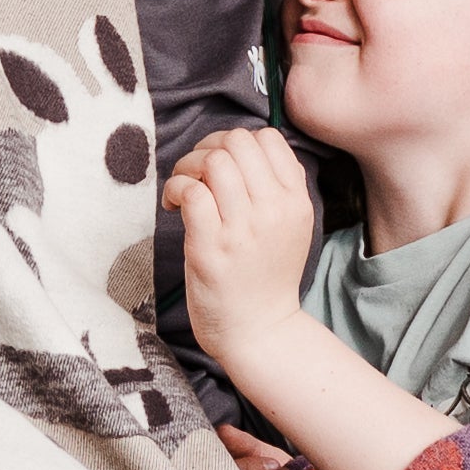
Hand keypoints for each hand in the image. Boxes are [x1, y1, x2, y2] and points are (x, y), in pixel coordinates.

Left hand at [164, 124, 318, 366]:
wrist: (259, 330)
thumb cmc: (266, 275)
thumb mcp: (292, 227)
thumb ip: (279, 187)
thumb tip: (245, 146)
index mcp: (296, 201)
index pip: (268, 139)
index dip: (236, 142)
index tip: (221, 166)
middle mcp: (273, 210)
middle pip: (237, 142)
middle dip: (207, 149)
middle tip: (197, 175)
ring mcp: (243, 229)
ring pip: (213, 161)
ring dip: (188, 167)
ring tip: (185, 191)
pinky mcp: (211, 247)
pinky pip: (191, 191)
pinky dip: (175, 189)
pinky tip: (174, 207)